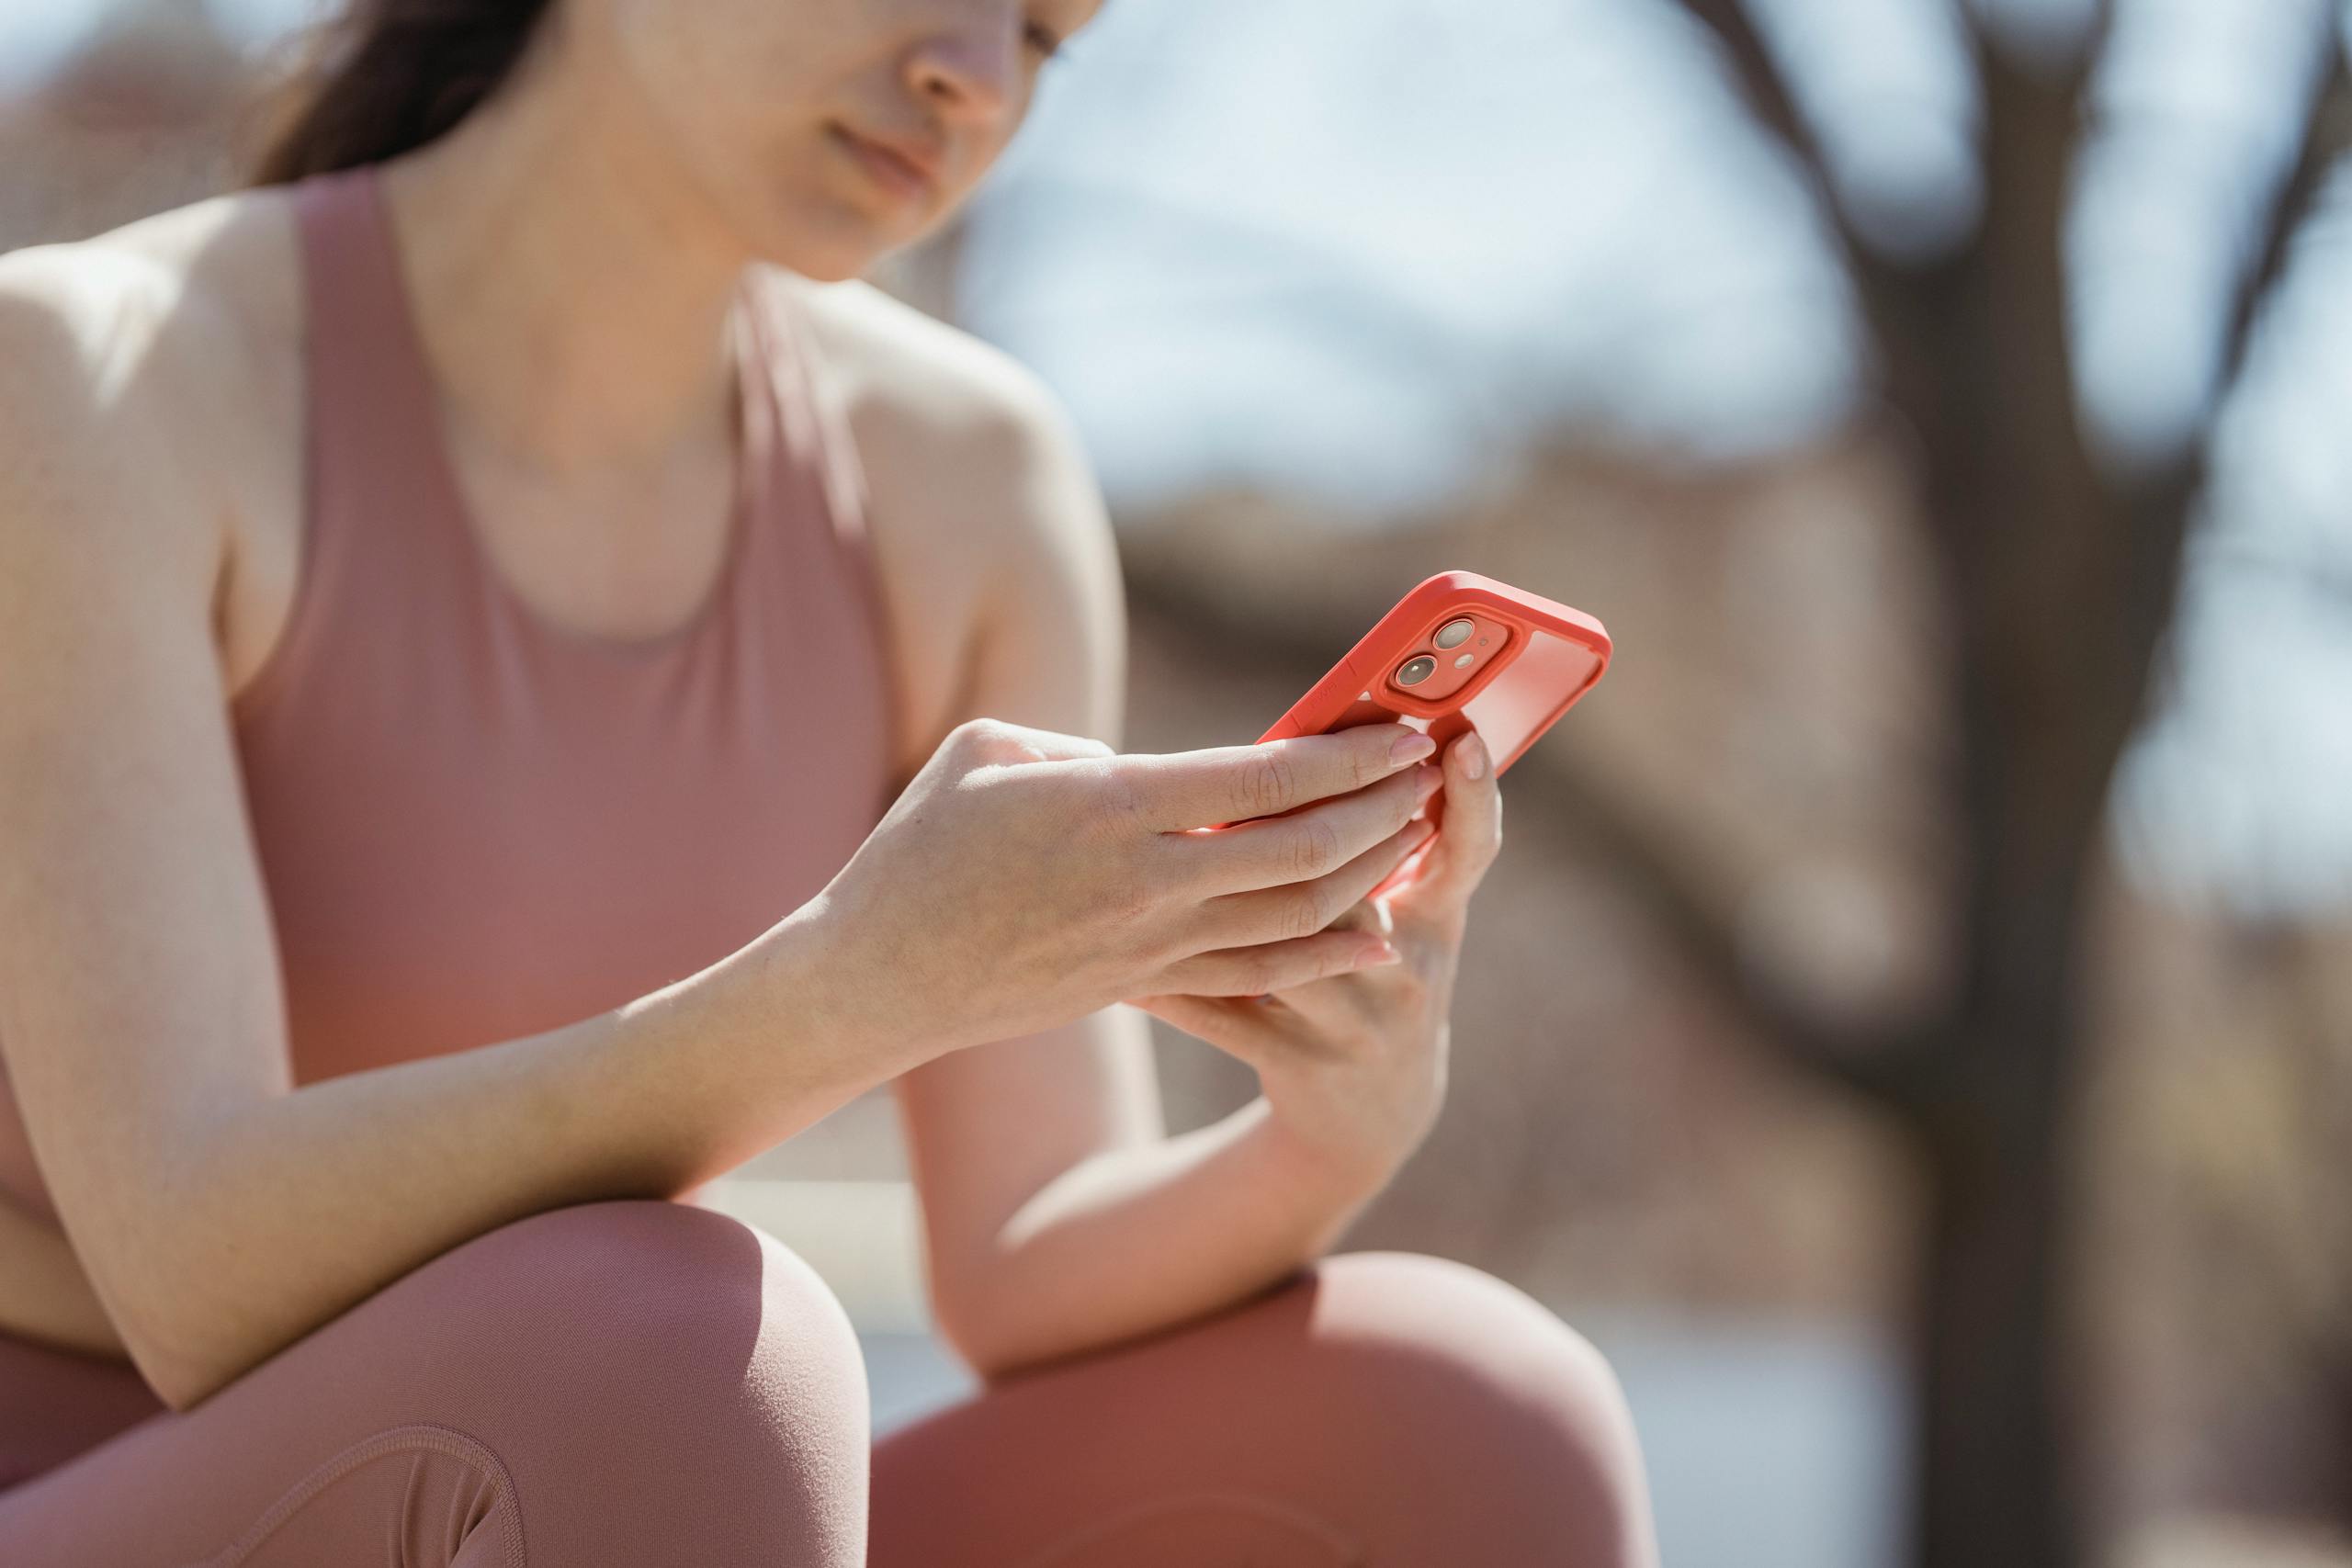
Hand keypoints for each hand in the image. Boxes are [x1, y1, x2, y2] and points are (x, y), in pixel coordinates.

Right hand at [790, 716, 1445, 1060]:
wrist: (882, 978)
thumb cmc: (919, 849)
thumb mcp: (984, 754)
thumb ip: (1077, 743)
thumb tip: (1145, 769)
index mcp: (1108, 804)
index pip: (1261, 777)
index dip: (1344, 755)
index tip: (1398, 730)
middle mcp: (1144, 879)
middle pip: (1301, 848)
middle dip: (1380, 807)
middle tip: (1429, 772)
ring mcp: (1149, 942)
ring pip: (1293, 913)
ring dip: (1368, 871)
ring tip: (1416, 831)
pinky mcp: (1144, 983)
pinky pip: (1258, 971)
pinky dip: (1326, 951)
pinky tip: (1376, 932)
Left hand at [1131, 729, 1501, 1189]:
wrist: (1376, 1117)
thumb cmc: (1380, 981)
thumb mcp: (1407, 918)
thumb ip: (1374, 848)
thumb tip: (1315, 749)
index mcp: (1438, 919)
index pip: (1469, 848)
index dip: (1474, 793)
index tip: (1460, 737)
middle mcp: (1410, 971)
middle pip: (1358, 889)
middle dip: (1310, 832)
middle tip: (1261, 774)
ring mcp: (1356, 1023)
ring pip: (1289, 948)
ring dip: (1224, 896)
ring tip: (1171, 847)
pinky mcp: (1299, 1062)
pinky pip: (1222, 1015)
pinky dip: (1167, 987)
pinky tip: (1117, 962)